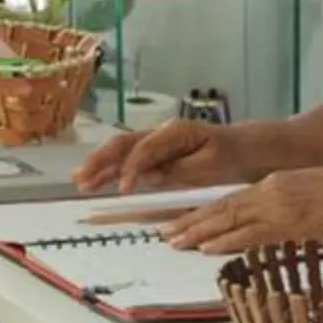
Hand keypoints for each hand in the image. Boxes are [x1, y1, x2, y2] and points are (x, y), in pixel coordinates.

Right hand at [75, 118, 236, 195]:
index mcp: (175, 132)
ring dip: (99, 166)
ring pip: (121, 151)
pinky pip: (128, 160)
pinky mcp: (155, 154)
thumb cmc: (231, 156)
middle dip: (101, 162)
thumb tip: (149, 177)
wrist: (244, 149)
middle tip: (82, 180)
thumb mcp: (212, 165)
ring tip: (79, 182)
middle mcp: (161, 133)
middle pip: (124, 144)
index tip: (122, 190)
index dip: (131, 169)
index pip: (145, 149)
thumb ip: (180, 170)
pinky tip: (93, 179)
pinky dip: (110, 170)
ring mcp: (156, 142)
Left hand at [162, 164, 322, 254]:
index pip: (231, 200)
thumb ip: (286, 208)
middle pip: (222, 208)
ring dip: (198, 232)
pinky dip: (226, 240)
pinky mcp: (289, 223)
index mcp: (275, 184)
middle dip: (191, 222)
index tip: (183, 222)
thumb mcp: (311, 195)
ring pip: (228, 219)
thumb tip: (270, 227)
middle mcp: (270, 191)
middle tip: (165, 233)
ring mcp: (278, 207)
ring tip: (173, 241)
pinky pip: (250, 234)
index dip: (204, 212)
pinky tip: (206, 248)